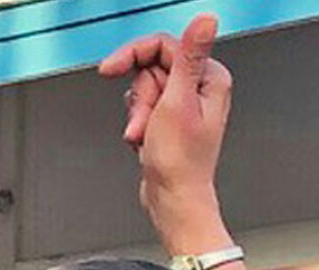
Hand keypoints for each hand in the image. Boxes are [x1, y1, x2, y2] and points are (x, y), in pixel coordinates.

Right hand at [99, 13, 232, 226]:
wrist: (173, 200)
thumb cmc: (180, 162)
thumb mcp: (178, 101)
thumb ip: (189, 56)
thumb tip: (206, 20)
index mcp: (208, 77)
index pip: (163, 46)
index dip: (132, 55)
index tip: (110, 68)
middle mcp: (200, 87)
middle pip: (151, 69)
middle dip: (140, 98)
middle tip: (144, 120)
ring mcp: (184, 104)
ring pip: (144, 89)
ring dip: (137, 114)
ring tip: (144, 136)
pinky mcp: (170, 119)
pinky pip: (143, 108)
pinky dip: (138, 124)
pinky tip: (144, 141)